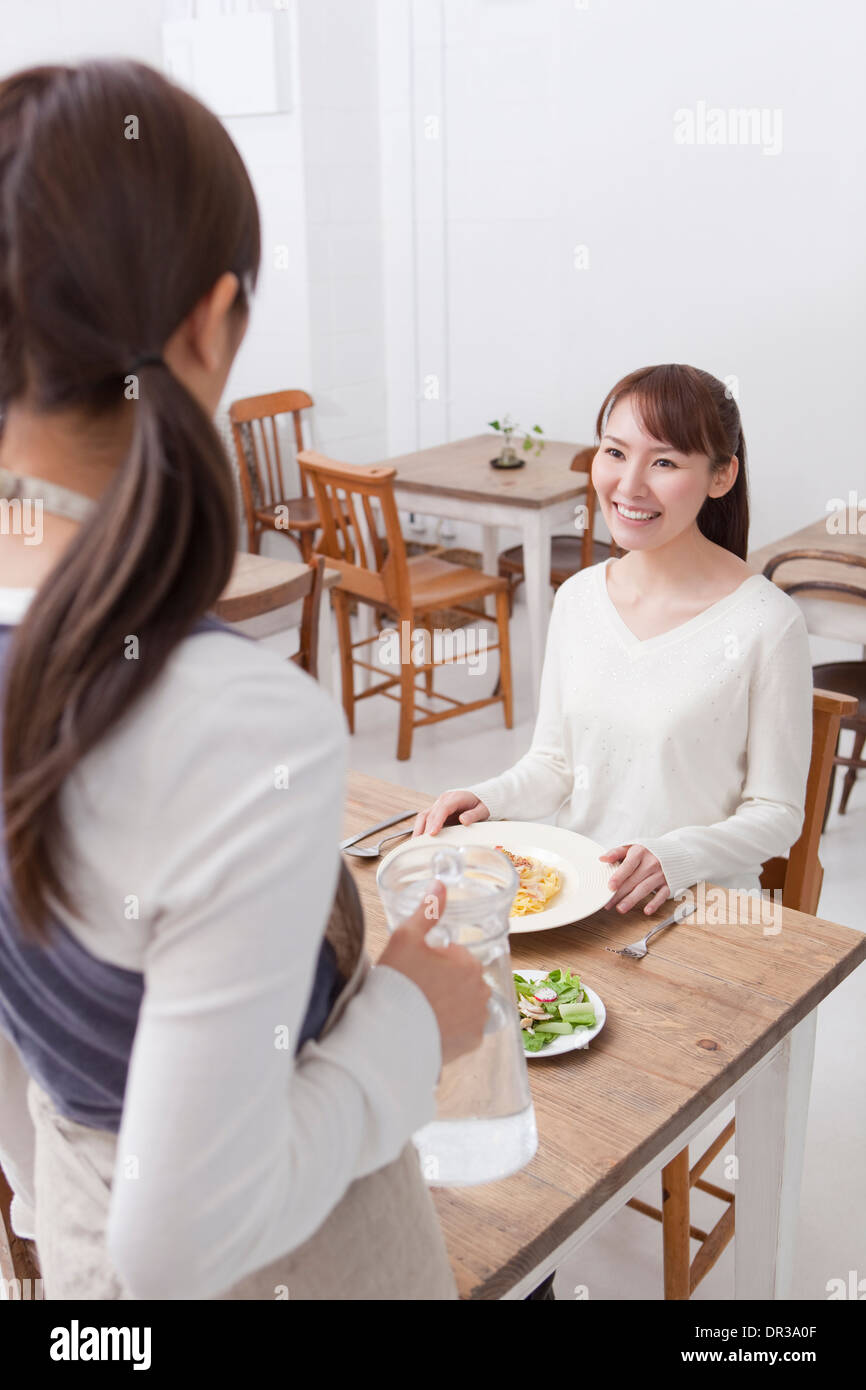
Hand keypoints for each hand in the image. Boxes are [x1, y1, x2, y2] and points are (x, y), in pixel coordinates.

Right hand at [377, 880, 490, 1066]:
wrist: (390, 1033)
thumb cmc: (398, 983)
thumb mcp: (406, 937)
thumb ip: (427, 910)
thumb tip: (440, 884)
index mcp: (469, 963)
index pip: (455, 956)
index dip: (434, 961)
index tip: (417, 970)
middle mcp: (481, 990)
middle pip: (463, 980)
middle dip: (446, 982)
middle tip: (418, 990)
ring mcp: (478, 1018)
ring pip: (466, 1004)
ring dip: (452, 1005)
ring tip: (424, 1010)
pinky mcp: (472, 1042)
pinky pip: (465, 1029)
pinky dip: (453, 1028)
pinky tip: (433, 1026)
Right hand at [412, 790, 489, 837]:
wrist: (480, 797)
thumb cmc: (481, 803)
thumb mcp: (483, 809)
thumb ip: (473, 815)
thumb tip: (463, 820)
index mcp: (455, 798)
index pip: (443, 809)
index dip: (436, 821)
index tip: (432, 833)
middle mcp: (444, 800)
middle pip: (430, 814)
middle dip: (425, 829)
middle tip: (422, 844)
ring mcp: (438, 805)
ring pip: (424, 816)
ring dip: (418, 829)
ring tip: (416, 843)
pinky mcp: (436, 812)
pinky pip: (425, 819)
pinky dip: (420, 829)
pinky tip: (418, 839)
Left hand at [598, 844, 670, 914]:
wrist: (674, 852)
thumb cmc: (647, 852)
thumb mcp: (632, 847)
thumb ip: (616, 852)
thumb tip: (602, 859)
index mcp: (640, 852)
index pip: (628, 865)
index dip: (619, 876)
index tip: (610, 886)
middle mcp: (651, 863)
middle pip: (633, 880)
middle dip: (619, 893)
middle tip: (608, 904)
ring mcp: (661, 874)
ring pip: (645, 888)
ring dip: (632, 900)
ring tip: (620, 908)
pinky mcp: (669, 883)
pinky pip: (662, 895)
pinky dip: (655, 903)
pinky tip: (647, 910)